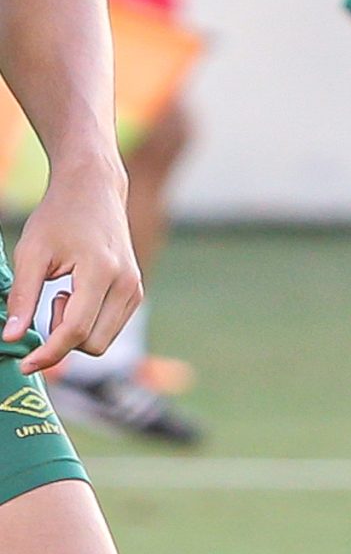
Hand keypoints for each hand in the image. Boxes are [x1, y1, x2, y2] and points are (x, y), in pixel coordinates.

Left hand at [3, 156, 140, 377]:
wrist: (93, 190)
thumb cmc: (59, 216)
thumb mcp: (31, 253)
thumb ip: (22, 299)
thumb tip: (11, 338)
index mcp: (102, 272)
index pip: (76, 331)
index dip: (48, 353)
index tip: (26, 363)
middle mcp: (127, 284)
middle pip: (93, 344)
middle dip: (63, 337)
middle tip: (50, 303)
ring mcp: (135, 289)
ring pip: (103, 340)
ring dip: (76, 330)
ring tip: (63, 294)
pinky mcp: (136, 291)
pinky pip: (110, 328)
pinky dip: (88, 323)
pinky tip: (77, 295)